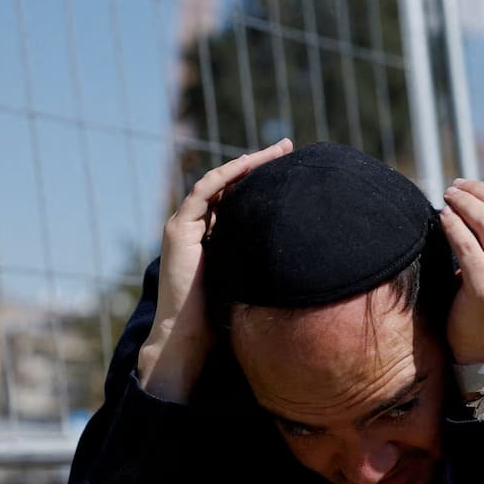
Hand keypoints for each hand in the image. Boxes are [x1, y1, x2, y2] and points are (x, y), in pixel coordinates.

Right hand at [138, 138, 292, 401]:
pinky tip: (248, 166)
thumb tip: (304, 257)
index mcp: (215, 235)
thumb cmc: (222, 315)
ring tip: (275, 152)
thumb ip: (265, 260)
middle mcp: (198, 226)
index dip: (263, 180)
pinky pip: (203, 193)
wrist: (190, 335)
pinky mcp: (178, 230)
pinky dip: (225, 177)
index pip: (239, 197)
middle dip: (259, 163)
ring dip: (246, 163)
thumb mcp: (252, 278)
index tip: (292, 168)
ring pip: (217, 182)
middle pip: (230, 184)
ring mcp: (185, 226)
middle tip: (288, 147)